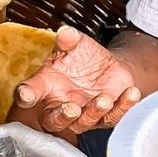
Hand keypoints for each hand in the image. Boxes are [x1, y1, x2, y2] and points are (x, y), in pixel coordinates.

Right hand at [9, 26, 141, 139]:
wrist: (108, 67)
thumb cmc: (83, 58)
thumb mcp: (75, 44)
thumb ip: (69, 40)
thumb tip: (66, 33)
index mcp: (45, 87)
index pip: (30, 93)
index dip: (26, 95)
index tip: (26, 95)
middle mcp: (61, 105)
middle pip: (55, 121)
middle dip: (62, 116)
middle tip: (71, 108)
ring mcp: (84, 115)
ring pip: (84, 123)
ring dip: (94, 113)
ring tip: (103, 99)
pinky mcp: (107, 117)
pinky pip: (114, 117)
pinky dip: (123, 107)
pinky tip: (131, 94)